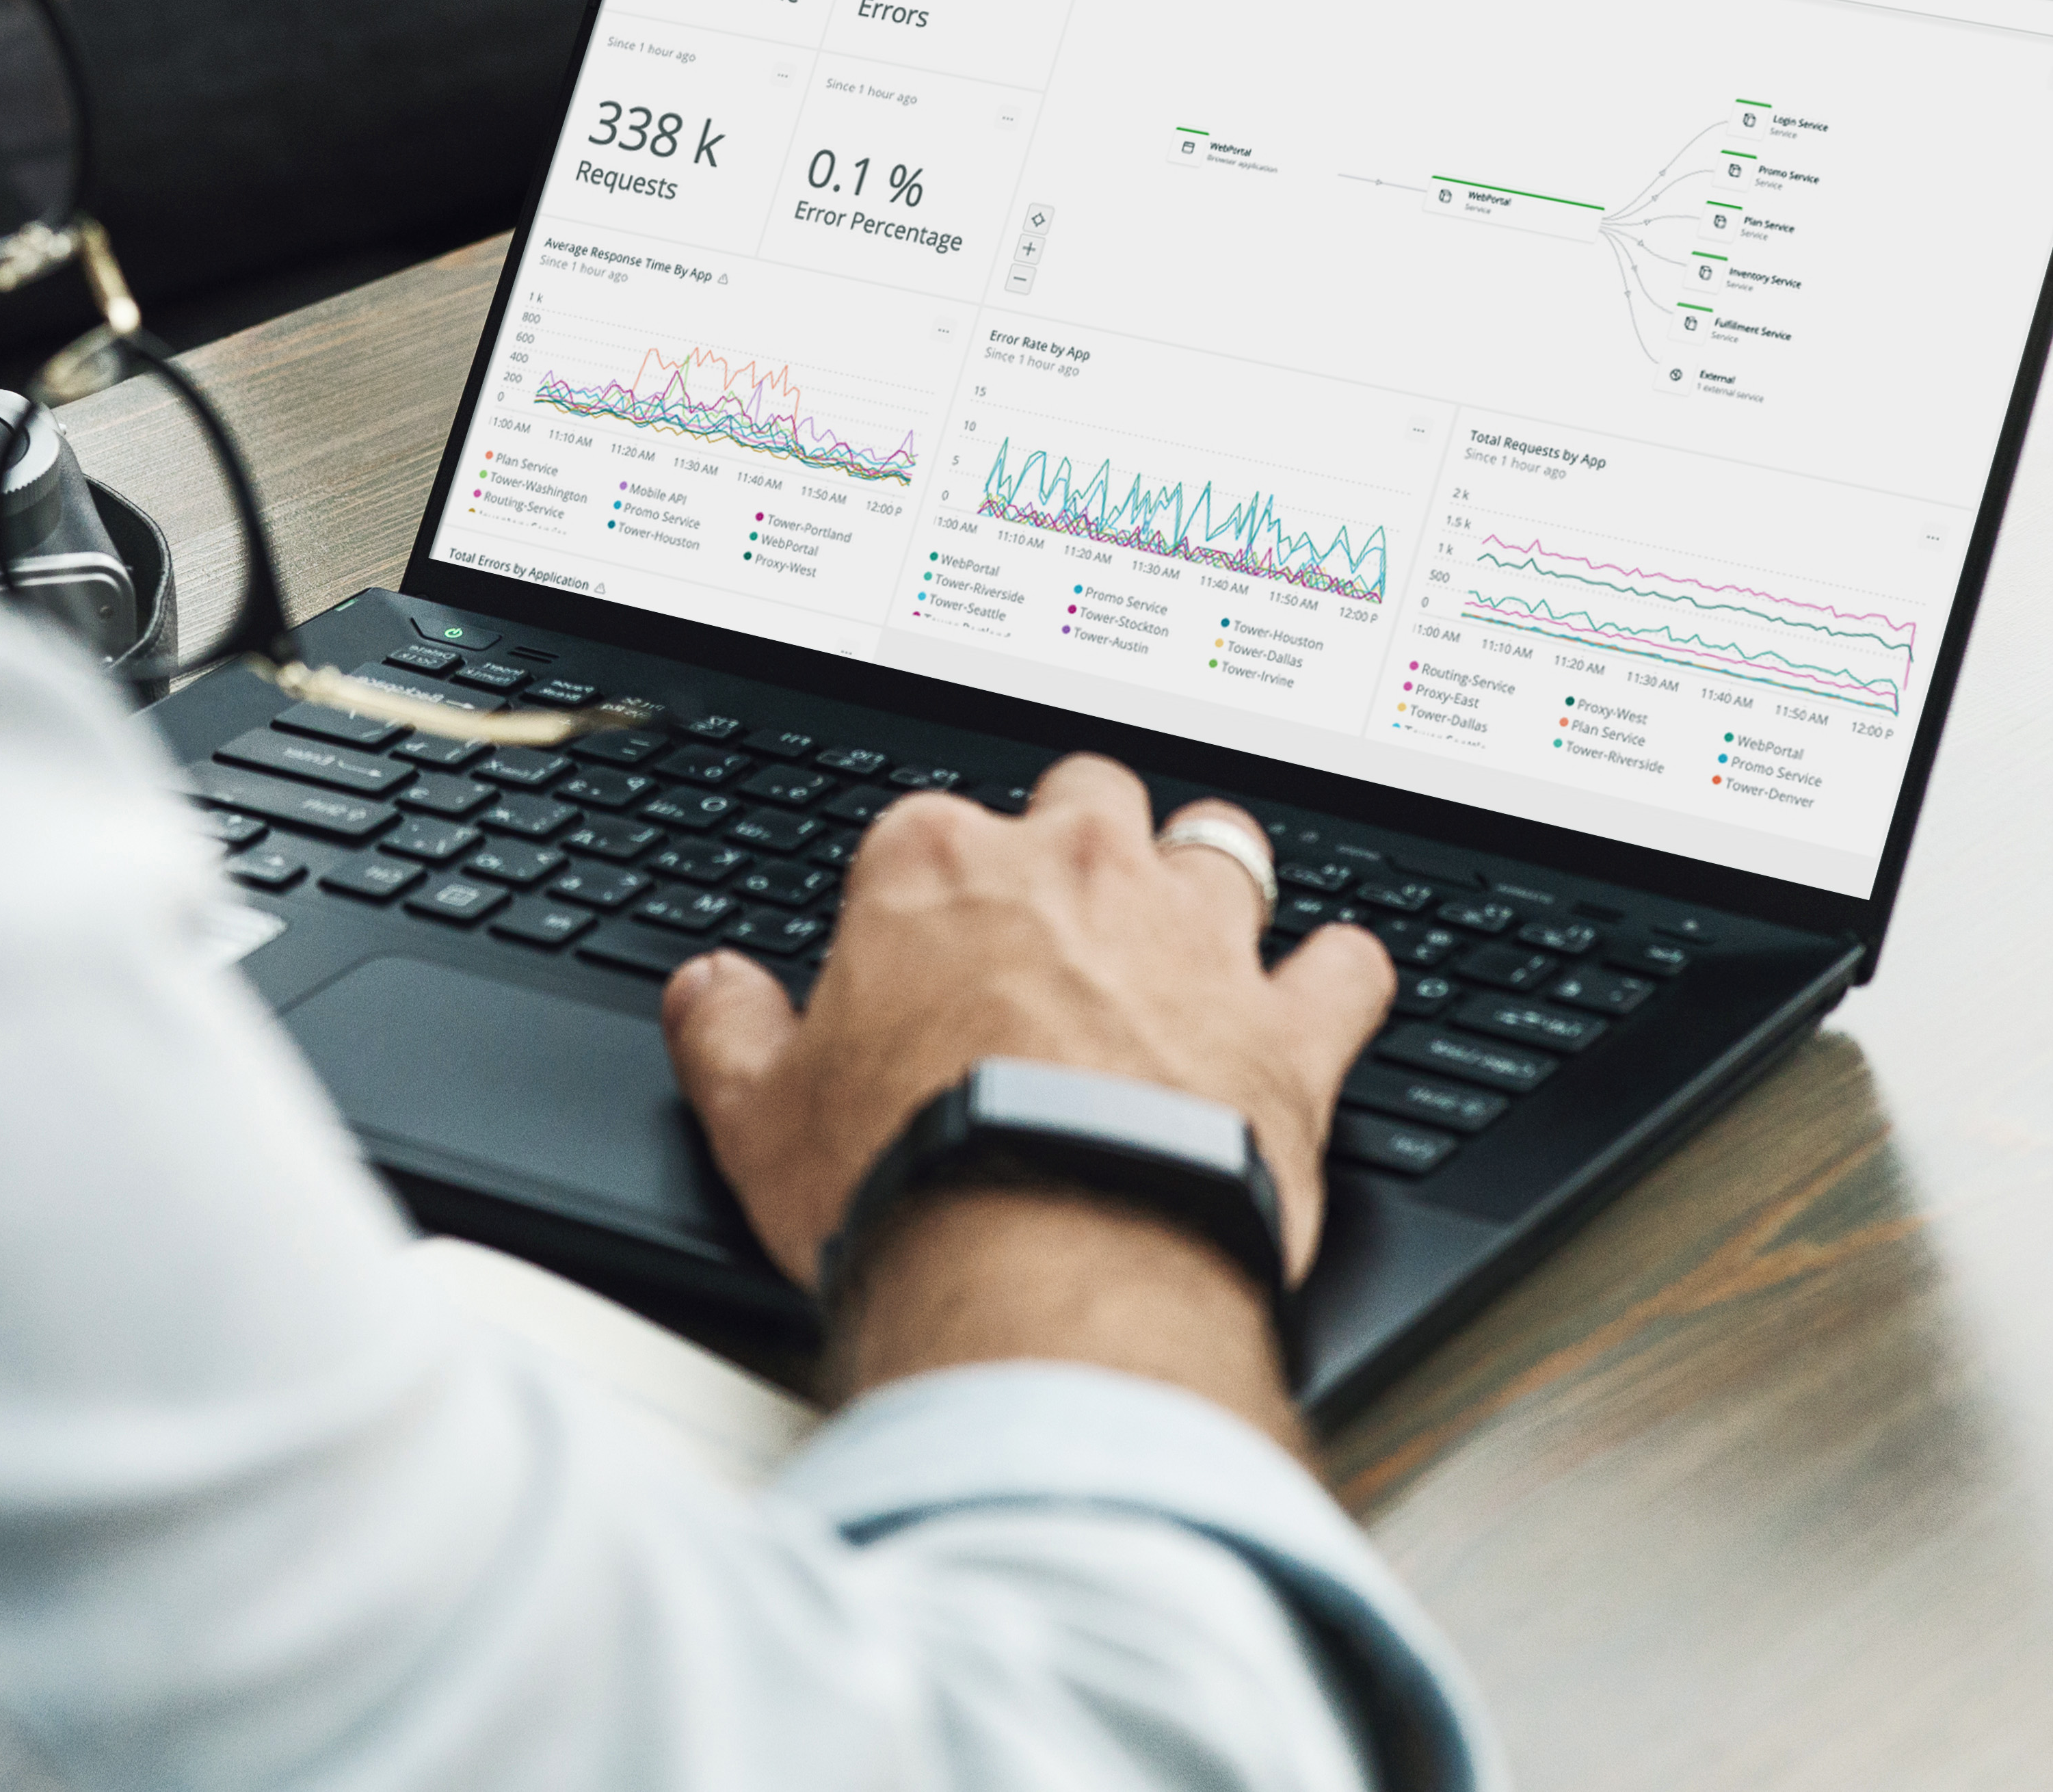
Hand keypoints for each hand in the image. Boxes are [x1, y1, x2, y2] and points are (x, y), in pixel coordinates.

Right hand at [662, 758, 1391, 1419]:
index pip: (926, 827)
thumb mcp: (759, 1115)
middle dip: (1081, 834)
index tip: (925, 941)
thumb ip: (727, 1031)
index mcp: (933, 868)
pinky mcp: (1287, 1026)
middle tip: (1065, 902)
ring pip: (1222, 844)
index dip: (927, 884)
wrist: (1051, 1258)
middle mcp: (1074, 871)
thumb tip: (708, 990)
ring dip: (1210, 875)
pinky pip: (1344, 965)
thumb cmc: (908, 1176)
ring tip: (1196, 920)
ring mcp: (1191, 938)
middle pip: (1087, 793)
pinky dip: (1337, 978)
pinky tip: (1324, 994)